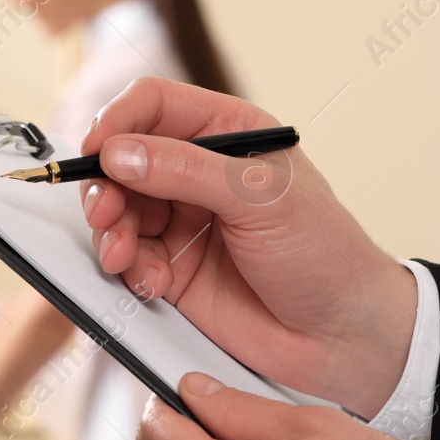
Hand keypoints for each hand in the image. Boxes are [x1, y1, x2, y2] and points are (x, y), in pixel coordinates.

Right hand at [80, 78, 415, 418]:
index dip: (117, 122)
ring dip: (110, 232)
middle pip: (123, 159)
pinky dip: (129, 270)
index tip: (97, 149)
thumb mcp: (261, 198)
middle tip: (105, 217)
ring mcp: (186, 222)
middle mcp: (201, 173)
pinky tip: (153, 284)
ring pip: (118, 211)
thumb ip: (187, 171)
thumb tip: (119, 154)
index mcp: (230, 134)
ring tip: (123, 257)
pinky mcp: (176, 270)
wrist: (342, 334)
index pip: (153, 105)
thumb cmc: (324, 254)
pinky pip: (129, 259)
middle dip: (106, 187)